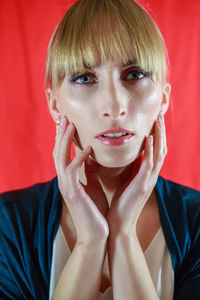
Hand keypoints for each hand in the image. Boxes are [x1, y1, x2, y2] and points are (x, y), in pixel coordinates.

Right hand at [53, 115, 108, 244]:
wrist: (97, 234)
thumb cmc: (95, 209)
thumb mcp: (93, 185)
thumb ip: (90, 171)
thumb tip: (91, 156)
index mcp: (70, 178)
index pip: (64, 153)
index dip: (64, 137)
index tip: (69, 122)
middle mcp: (65, 181)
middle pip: (58, 152)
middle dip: (60, 134)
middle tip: (64, 116)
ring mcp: (67, 187)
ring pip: (60, 158)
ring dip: (65, 141)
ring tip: (70, 124)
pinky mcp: (73, 194)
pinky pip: (72, 172)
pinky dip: (79, 159)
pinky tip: (88, 149)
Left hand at [106, 114, 166, 235]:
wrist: (118, 225)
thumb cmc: (121, 204)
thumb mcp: (127, 182)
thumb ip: (131, 169)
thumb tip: (131, 155)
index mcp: (146, 175)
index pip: (155, 151)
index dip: (157, 135)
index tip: (154, 120)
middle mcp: (150, 176)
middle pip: (160, 149)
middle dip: (161, 132)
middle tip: (159, 115)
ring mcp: (148, 181)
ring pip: (158, 154)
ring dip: (159, 137)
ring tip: (158, 121)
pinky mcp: (141, 186)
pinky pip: (148, 165)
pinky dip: (150, 151)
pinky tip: (148, 139)